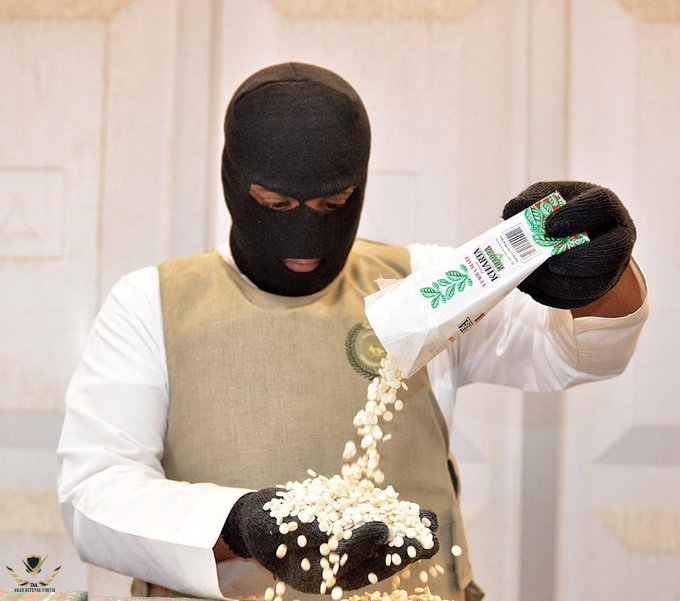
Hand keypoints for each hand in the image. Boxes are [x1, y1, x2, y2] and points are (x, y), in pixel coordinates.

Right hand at [222, 488, 438, 593]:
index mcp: (326, 575)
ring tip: (430, 520)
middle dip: (405, 546)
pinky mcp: (344, 530)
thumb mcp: (289, 528)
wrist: (254, 520)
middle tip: (433, 537)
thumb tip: (371, 528)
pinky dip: (388, 516)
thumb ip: (324, 532)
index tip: (405, 538)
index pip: (360, 566)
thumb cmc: (266, 527)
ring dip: (404, 530)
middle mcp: (338, 564)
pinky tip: (406, 509)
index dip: (384, 552)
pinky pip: (369, 525)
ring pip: (379, 541)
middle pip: (376, 557)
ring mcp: (342, 547)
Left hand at [502, 181, 635, 308]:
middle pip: (612, 252)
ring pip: (594, 284)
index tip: (549, 227)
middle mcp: (615, 235)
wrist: (567, 237)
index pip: (601, 205)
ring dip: (559, 284)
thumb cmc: (556, 213)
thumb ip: (528, 201)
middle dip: (577, 260)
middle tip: (550, 263)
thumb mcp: (542, 198)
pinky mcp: (596, 288)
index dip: (576, 216)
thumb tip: (512, 212)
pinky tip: (531, 286)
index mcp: (603, 205)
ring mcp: (611, 266)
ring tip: (531, 277)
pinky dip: (550, 296)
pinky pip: (577, 300)